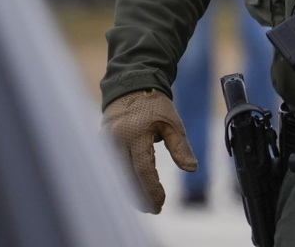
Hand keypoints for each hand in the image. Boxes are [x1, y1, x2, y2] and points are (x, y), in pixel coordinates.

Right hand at [102, 88, 197, 213]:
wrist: (131, 85)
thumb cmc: (155, 104)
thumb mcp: (173, 123)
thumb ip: (181, 147)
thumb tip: (192, 169)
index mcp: (135, 136)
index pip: (143, 170)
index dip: (152, 190)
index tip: (161, 204)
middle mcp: (116, 142)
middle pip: (126, 178)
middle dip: (139, 197)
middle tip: (153, 208)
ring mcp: (106, 144)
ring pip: (117, 176)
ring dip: (129, 191)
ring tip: (145, 202)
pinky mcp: (102, 145)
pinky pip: (112, 167)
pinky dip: (122, 179)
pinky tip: (132, 188)